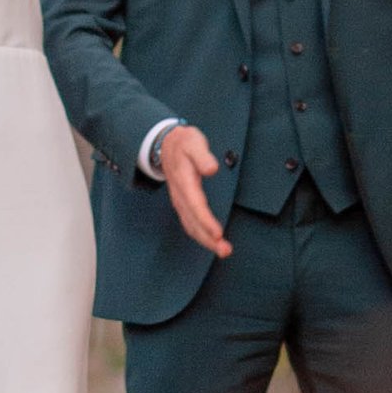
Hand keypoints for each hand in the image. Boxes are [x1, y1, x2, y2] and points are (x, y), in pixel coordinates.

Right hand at [154, 119, 232, 257]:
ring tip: (223, 250)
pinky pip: (190, 224)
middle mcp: (180, 195)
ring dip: (206, 241)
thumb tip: (212, 169)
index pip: (195, 204)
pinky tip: (212, 242)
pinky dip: (201, 236)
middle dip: (208, 239)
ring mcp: (180, 201)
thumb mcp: (193, 142)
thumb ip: (202, 155)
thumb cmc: (184, 143)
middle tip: (225, 251)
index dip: (206, 221)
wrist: (166, 145)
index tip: (218, 233)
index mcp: (184, 180)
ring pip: (191, 226)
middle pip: (193, 222)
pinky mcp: (183, 204)